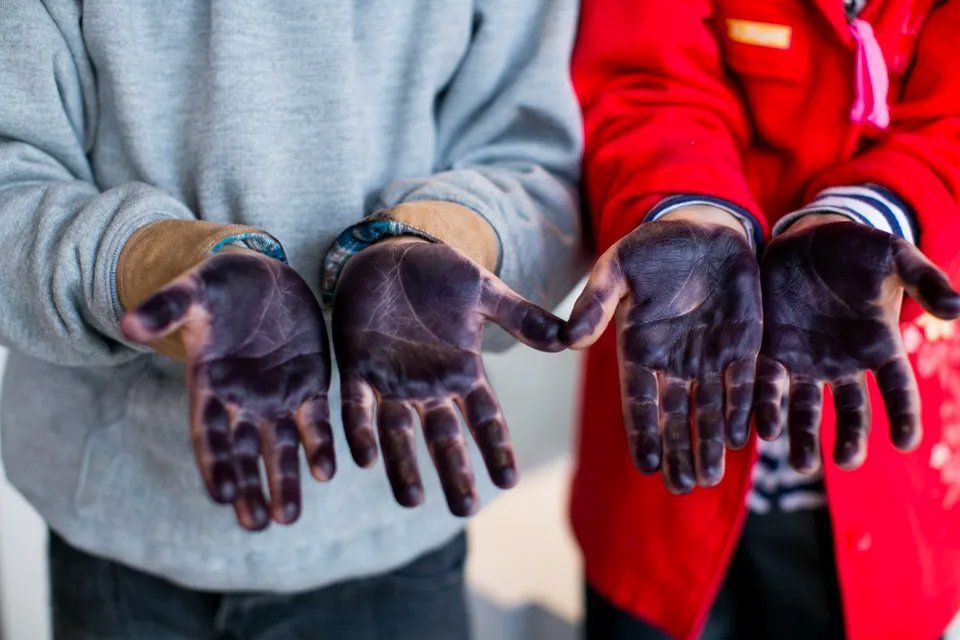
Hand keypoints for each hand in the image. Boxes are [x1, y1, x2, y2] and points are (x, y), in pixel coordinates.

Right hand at [120, 248, 331, 530]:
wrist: (264, 276)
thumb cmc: (220, 285)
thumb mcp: (193, 291)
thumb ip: (165, 308)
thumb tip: (127, 323)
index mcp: (209, 384)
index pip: (209, 434)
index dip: (214, 464)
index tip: (220, 496)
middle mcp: (242, 401)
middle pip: (243, 453)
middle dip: (250, 488)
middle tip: (258, 524)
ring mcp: (277, 397)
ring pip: (281, 448)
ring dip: (285, 481)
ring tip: (288, 516)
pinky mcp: (309, 386)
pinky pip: (316, 422)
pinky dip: (320, 446)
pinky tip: (327, 471)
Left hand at [332, 237, 563, 515]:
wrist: (388, 251)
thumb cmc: (438, 272)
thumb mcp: (483, 292)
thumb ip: (520, 317)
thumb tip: (567, 339)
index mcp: (462, 372)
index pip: (485, 419)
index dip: (496, 448)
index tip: (509, 481)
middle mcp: (429, 386)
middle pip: (444, 438)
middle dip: (454, 472)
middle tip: (463, 509)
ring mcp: (392, 381)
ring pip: (399, 434)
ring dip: (403, 467)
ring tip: (412, 501)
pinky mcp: (357, 369)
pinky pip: (357, 408)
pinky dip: (361, 432)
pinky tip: (365, 460)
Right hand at [564, 208, 761, 492]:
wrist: (702, 225)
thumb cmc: (651, 247)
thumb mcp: (616, 268)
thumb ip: (596, 302)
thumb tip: (570, 340)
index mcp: (639, 349)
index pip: (640, 401)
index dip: (643, 433)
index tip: (645, 465)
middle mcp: (675, 362)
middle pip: (676, 416)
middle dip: (679, 451)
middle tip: (683, 486)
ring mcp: (711, 356)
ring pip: (711, 410)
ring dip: (710, 443)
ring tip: (710, 476)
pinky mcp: (744, 344)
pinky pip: (744, 383)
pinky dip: (742, 409)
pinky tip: (742, 436)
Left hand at [754, 216, 959, 471]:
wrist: (805, 238)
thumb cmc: (857, 250)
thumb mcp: (894, 256)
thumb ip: (925, 280)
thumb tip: (958, 309)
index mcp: (879, 346)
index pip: (897, 388)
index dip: (903, 414)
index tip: (906, 441)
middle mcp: (842, 364)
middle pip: (850, 410)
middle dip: (849, 438)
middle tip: (846, 462)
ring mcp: (804, 361)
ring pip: (805, 408)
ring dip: (802, 436)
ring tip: (802, 465)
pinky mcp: (769, 352)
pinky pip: (766, 384)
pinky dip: (765, 406)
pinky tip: (763, 429)